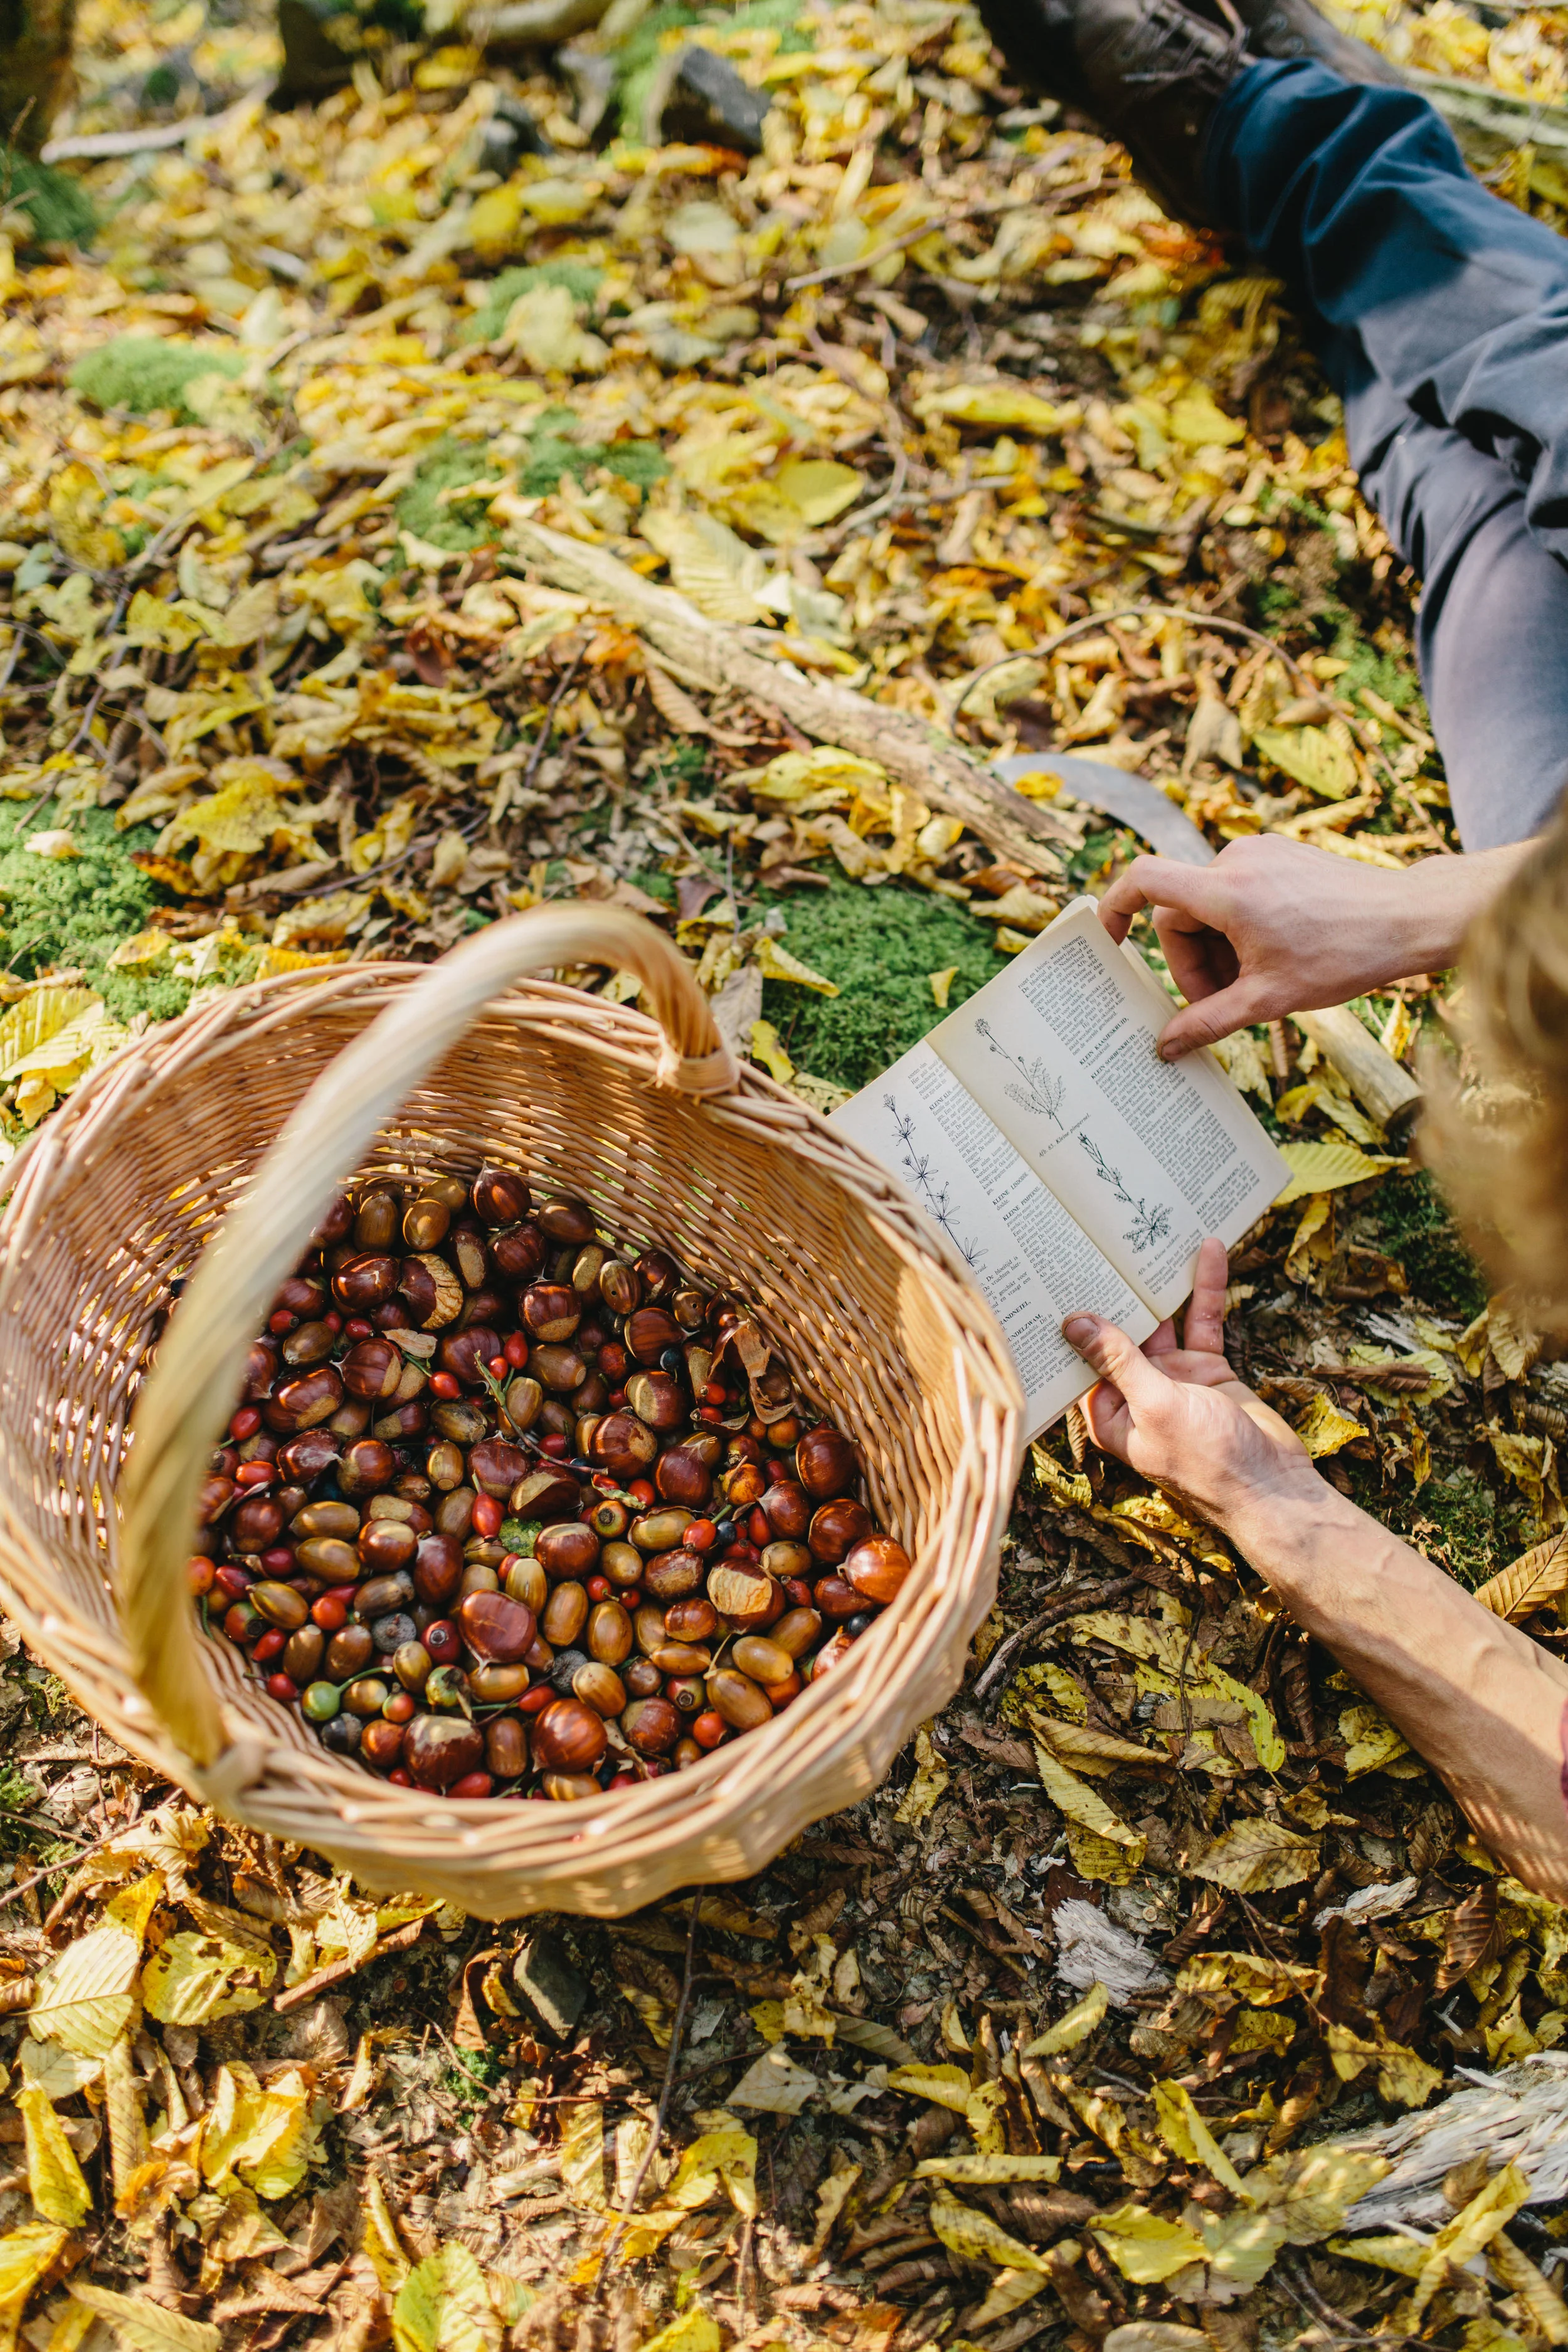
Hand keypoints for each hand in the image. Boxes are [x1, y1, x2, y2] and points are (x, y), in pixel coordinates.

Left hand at [1062, 1239, 1317, 1526]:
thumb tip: (1075, 1324)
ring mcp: (1175, 1381)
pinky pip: (1203, 1322)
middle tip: (1095, 1240)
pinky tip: (1208, 1252)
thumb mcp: (1154, 1405)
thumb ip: (1118, 1362)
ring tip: (1147, 1236)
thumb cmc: (1206, 1460)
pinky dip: (1206, 1289)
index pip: (1081, 1362)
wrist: (1273, 1487)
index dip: (1070, 1325)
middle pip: (1119, 1336)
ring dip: (1158, 1286)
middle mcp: (1137, 1394)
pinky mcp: (1209, 1370)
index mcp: (1110, 1414)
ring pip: (1162, 1323)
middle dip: (1113, 1295)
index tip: (1054, 1279)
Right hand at [1096, 835, 1517, 1056]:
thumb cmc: (1344, 956)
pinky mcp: (1282, 856)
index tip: (1111, 942)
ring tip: (1254, 985)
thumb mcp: (1268, 999)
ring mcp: (1261, 854)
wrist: (1409, 920)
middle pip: (1181, 912)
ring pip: (1211, 905)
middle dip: (1191, 961)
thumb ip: (1207, 1022)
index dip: (1114, 908)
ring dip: (1219, 949)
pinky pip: (1238, 892)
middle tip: (1220, 1002)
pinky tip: (1272, 959)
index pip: (1143, 880)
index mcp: (1225, 890)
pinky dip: (1241, 929)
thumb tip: (1165, 1049)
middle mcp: (1237, 860)